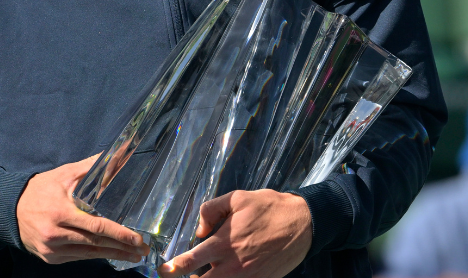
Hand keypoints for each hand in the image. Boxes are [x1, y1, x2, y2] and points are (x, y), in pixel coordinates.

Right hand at [16, 154, 149, 264]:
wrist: (9, 208)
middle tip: (142, 251)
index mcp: (61, 213)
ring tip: (132, 256)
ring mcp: (52, 249)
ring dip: (112, 255)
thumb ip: (91, 167)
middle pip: (95, 244)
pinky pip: (77, 258)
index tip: (137, 239)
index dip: (119, 234)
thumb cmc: (40, 189)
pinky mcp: (49, 257)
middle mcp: (56, 235)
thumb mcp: (64, 174)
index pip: (96, 226)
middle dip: (122, 248)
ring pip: (88, 254)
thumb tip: (116, 155)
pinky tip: (110, 254)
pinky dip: (95, 256)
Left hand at [161, 189, 311, 277]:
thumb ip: (211, 210)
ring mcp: (247, 277)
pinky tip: (226, 272)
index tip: (164, 270)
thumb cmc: (269, 207)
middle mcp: (233, 265)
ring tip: (203, 273)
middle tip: (182, 273)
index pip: (190, 261)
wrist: (303, 224)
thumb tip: (199, 230)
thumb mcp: (237, 198)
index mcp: (223, 243)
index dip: (172, 269)